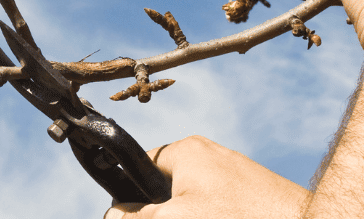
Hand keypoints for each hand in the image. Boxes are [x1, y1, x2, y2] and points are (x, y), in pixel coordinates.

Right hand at [103, 136, 308, 218]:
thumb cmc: (239, 218)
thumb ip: (135, 218)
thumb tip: (112, 215)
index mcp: (185, 151)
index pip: (139, 166)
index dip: (131, 195)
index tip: (133, 216)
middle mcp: (209, 155)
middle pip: (166, 188)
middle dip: (164, 212)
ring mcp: (233, 174)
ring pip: (193, 201)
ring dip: (190, 215)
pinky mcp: (251, 193)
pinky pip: (218, 206)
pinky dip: (214, 217)